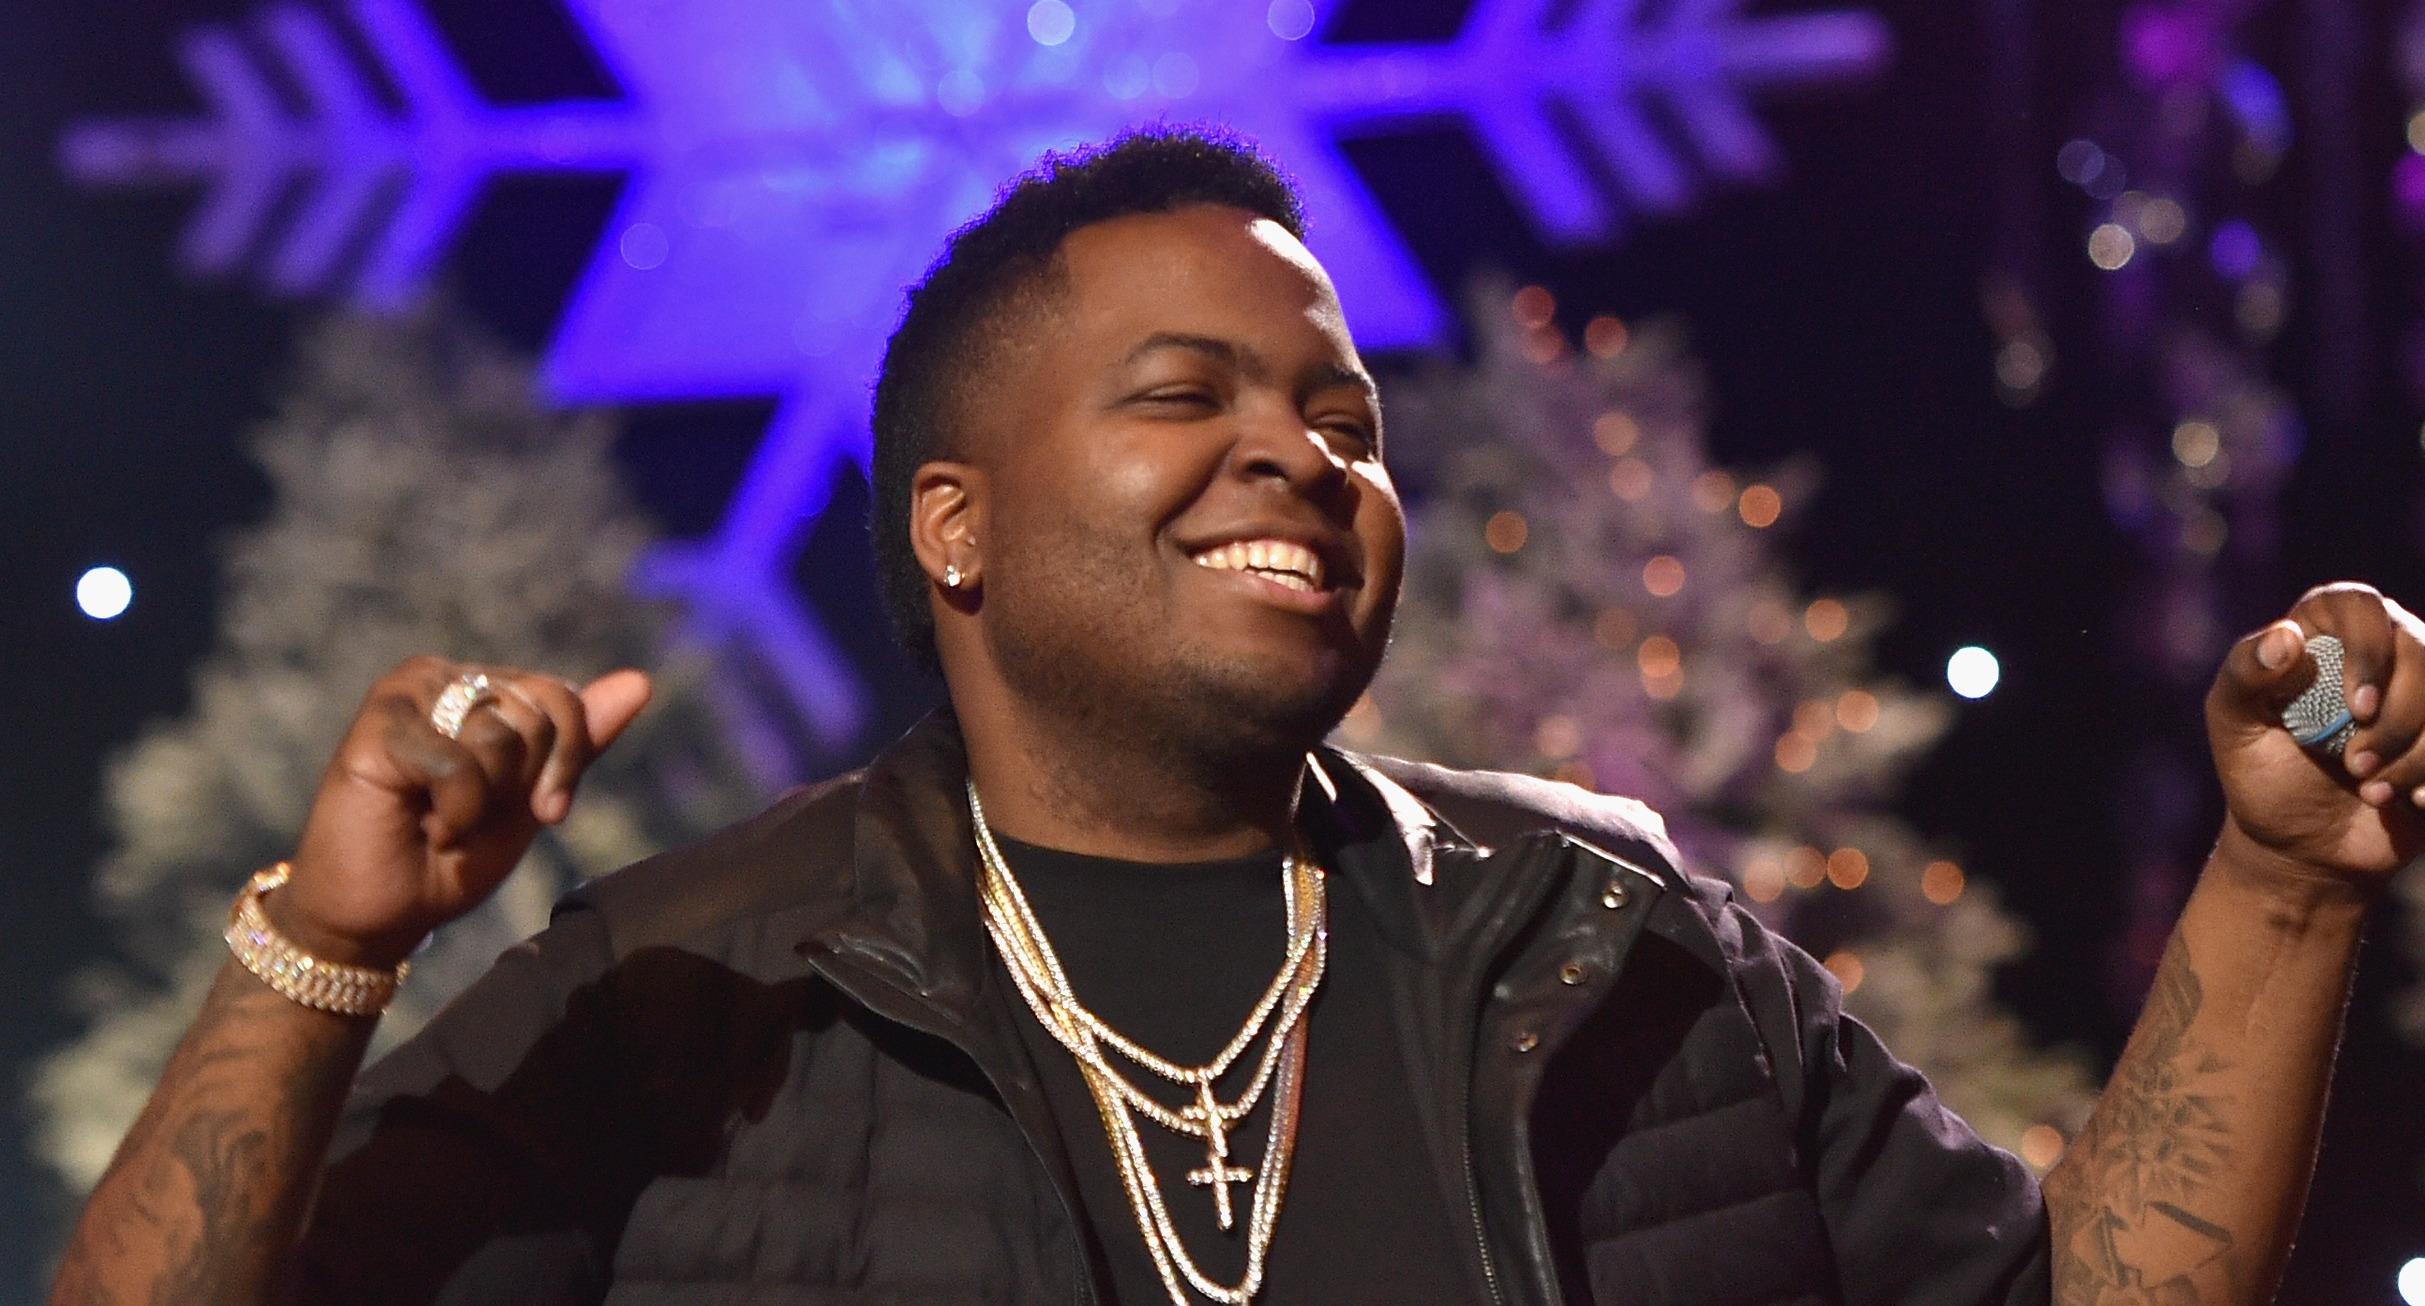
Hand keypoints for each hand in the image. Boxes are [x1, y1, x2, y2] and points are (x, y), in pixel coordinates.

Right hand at [272, 657, 652, 966]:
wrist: (381, 914)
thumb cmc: (453, 857)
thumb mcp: (533, 800)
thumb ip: (579, 743)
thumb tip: (640, 682)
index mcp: (487, 687)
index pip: (564, 697)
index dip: (565, 763)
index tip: (544, 811)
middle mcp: (447, 677)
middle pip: (538, 712)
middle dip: (521, 784)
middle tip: (471, 813)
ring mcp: (409, 694)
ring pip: (500, 734)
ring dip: (483, 802)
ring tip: (440, 817)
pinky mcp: (377, 723)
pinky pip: (458, 764)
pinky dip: (455, 811)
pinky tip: (419, 823)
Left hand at [2206, 582, 2424, 886]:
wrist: (2303, 843)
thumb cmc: (2262, 773)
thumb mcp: (2233, 726)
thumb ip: (2244, 675)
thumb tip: (2285, 636)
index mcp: (2324, 634)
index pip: (2359, 602)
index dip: (2368, 648)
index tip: (2359, 707)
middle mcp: (2383, 650)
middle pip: (2421, 649)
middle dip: (2394, 719)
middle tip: (2353, 764)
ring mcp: (2422, 692)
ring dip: (2416, 753)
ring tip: (2369, 788)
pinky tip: (2413, 801)